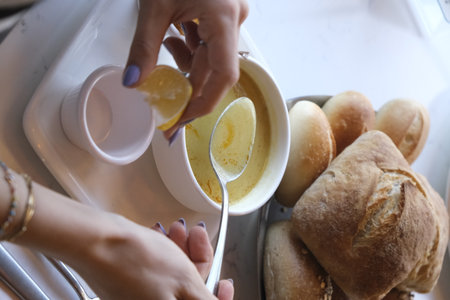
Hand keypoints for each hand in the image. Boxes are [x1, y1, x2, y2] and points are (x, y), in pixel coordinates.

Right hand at [71, 216, 232, 299]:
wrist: (96, 243)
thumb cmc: (135, 263)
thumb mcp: (185, 282)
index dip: (220, 296)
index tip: (226, 281)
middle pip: (189, 291)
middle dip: (197, 261)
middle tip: (196, 237)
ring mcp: (140, 298)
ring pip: (173, 278)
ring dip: (181, 251)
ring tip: (177, 230)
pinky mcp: (131, 287)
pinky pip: (157, 272)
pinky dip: (164, 253)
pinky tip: (162, 235)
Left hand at [123, 0, 248, 137]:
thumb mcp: (154, 7)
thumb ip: (143, 48)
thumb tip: (134, 82)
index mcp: (223, 19)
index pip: (222, 76)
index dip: (203, 103)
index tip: (182, 121)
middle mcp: (233, 21)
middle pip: (214, 69)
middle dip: (187, 86)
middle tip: (165, 102)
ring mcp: (229, 17)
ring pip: (210, 57)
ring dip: (185, 63)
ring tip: (164, 52)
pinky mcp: (221, 14)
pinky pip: (208, 42)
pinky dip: (189, 47)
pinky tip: (173, 39)